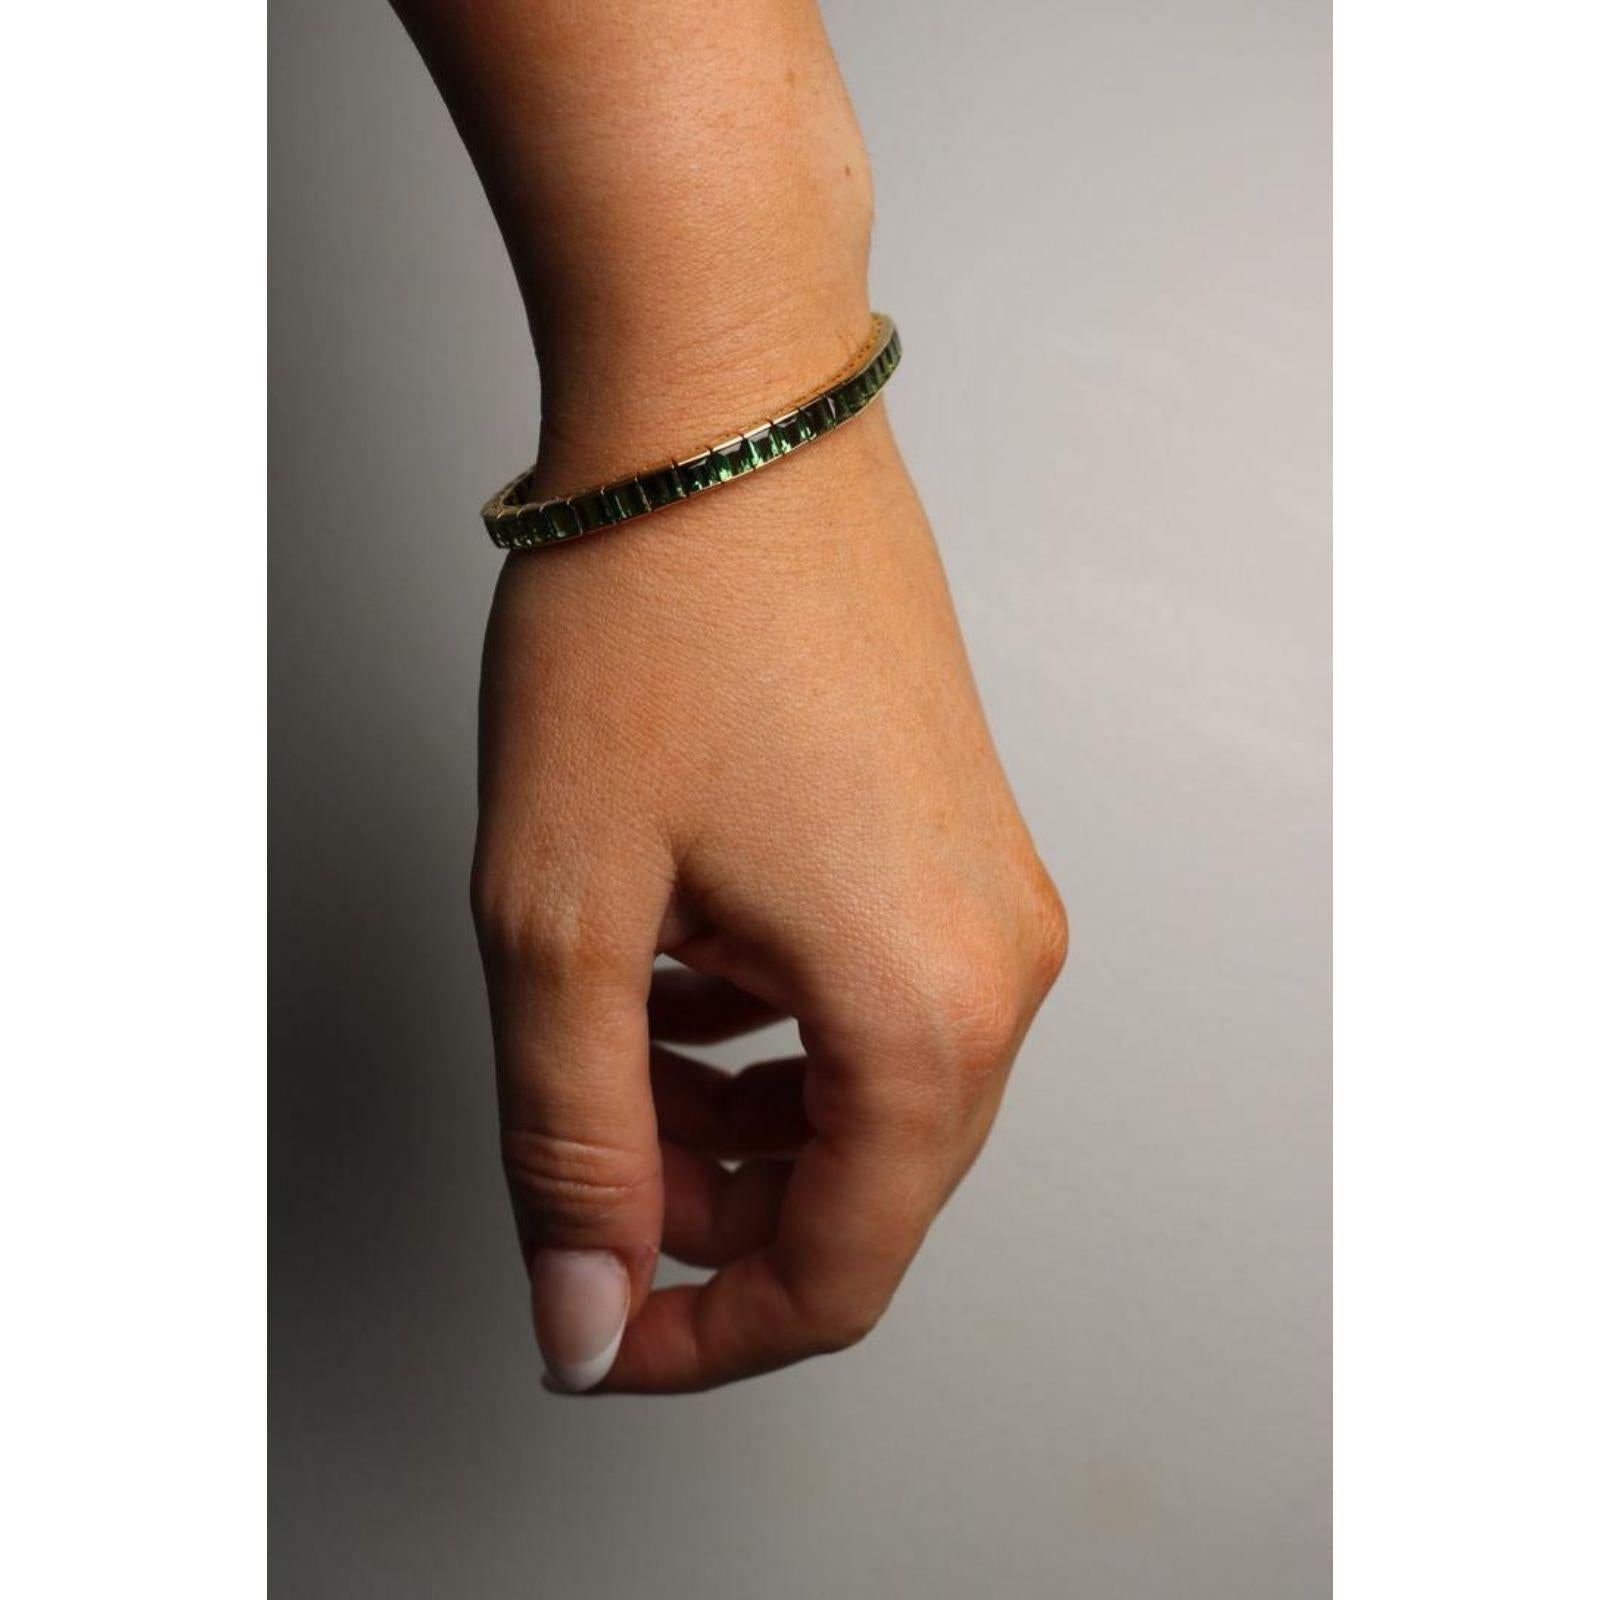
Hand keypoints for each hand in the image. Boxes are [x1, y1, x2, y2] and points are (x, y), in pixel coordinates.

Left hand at [471, 399, 1066, 1391]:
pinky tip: (674, 944)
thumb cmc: (652, 628)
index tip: (591, 1322)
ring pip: (861, 1090)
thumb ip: (572, 1144)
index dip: (700, 1337)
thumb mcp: (562, 919)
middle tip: (576, 1141)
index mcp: (928, 1013)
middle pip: (859, 1184)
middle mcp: (997, 964)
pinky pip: (872, 993)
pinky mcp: (957, 835)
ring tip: (606, 1022)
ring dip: (726, 1107)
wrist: (728, 418)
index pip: (839, 1274)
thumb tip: (584, 1312)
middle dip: (703, 1204)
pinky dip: (765, 1020)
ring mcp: (990, 892)